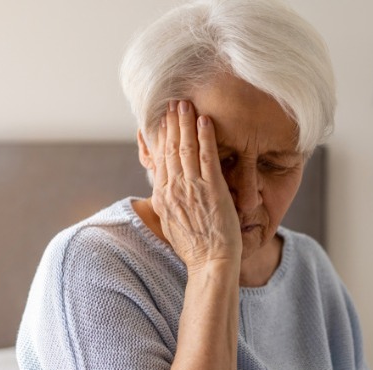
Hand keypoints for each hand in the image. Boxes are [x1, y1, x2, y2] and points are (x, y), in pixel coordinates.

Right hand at [150, 100, 241, 270]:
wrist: (210, 263)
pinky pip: (207, 157)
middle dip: (170, 123)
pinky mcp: (212, 189)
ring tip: (185, 103)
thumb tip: (164, 193)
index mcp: (164, 197)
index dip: (161, 137)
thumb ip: (168, 204)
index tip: (162, 120)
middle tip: (172, 102)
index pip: (160, 160)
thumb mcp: (172, 224)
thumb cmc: (196, 248)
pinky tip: (205, 120)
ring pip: (185, 148)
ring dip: (185, 123)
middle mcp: (174, 189)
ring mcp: (192, 188)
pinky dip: (205, 136)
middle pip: (170, 149)